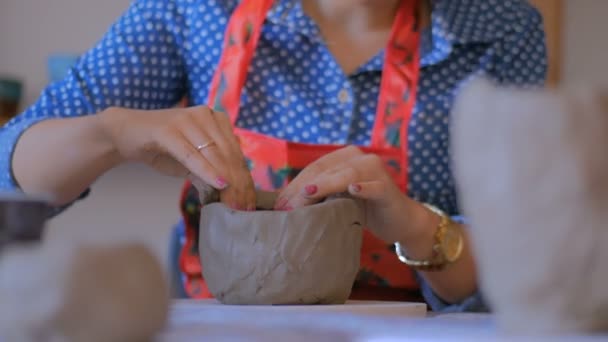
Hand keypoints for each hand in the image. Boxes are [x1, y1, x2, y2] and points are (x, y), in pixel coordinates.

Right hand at [98, 106, 254, 209]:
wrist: (125, 134)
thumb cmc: (161, 147)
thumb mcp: (191, 162)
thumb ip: (210, 171)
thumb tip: (232, 193)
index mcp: (215, 118)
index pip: (235, 151)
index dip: (244, 176)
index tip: (250, 199)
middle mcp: (205, 114)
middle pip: (228, 153)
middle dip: (237, 181)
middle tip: (244, 206)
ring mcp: (187, 120)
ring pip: (213, 154)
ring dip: (225, 179)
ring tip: (234, 201)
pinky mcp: (169, 130)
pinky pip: (192, 154)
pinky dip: (206, 170)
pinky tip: (219, 183)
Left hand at [274, 146, 427, 241]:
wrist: (399, 221)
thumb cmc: (364, 209)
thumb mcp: (338, 199)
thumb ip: (318, 195)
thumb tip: (283, 203)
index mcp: (345, 157)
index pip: (314, 169)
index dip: (294, 186)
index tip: (278, 205)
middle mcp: (360, 158)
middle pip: (325, 171)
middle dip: (303, 190)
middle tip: (286, 209)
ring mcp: (375, 170)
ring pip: (345, 176)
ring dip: (324, 187)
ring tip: (306, 197)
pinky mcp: (387, 188)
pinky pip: (374, 187)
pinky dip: (363, 188)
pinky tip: (352, 190)